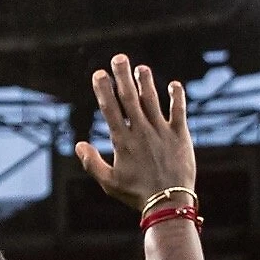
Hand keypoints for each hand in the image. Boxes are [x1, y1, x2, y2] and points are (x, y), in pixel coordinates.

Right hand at [79, 54, 194, 210]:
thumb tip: (80, 144)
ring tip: (141, 67)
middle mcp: (141, 131)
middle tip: (118, 58)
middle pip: (130, 98)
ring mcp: (162, 131)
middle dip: (122, 76)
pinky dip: (177, 97)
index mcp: (123, 141)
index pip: (110, 109)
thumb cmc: (135, 193)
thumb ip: (92, 163)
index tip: (99, 74)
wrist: (168, 201)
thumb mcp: (108, 182)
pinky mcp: (180, 135)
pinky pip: (179, 111)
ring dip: (146, 82)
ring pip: (152, 100)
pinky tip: (174, 85)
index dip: (103, 90)